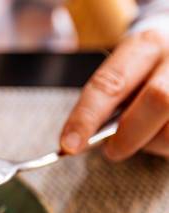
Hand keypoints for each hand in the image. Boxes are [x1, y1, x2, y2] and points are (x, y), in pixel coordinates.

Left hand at [60, 30, 168, 160]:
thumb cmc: (145, 77)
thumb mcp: (125, 78)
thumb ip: (107, 104)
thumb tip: (80, 139)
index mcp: (145, 46)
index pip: (110, 84)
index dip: (86, 117)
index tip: (68, 145)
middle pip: (158, 99)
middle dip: (128, 135)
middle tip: (111, 150)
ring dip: (151, 143)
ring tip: (144, 137)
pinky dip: (165, 146)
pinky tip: (159, 134)